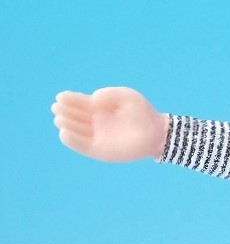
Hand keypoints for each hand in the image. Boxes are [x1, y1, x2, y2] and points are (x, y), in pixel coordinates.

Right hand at [51, 87, 169, 161]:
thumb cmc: (143, 112)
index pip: (78, 103)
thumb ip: (110, 93)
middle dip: (64, 111)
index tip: (61, 97)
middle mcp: (94, 122)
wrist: (156, 132)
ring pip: (74, 130)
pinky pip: (82, 146)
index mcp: (98, 107)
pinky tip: (64, 134)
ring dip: (65, 125)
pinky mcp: (99, 150)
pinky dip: (72, 141)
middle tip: (58, 108)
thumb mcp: (127, 96)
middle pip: (73, 116)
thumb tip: (92, 99)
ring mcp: (96, 136)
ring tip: (61, 119)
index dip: (68, 99)